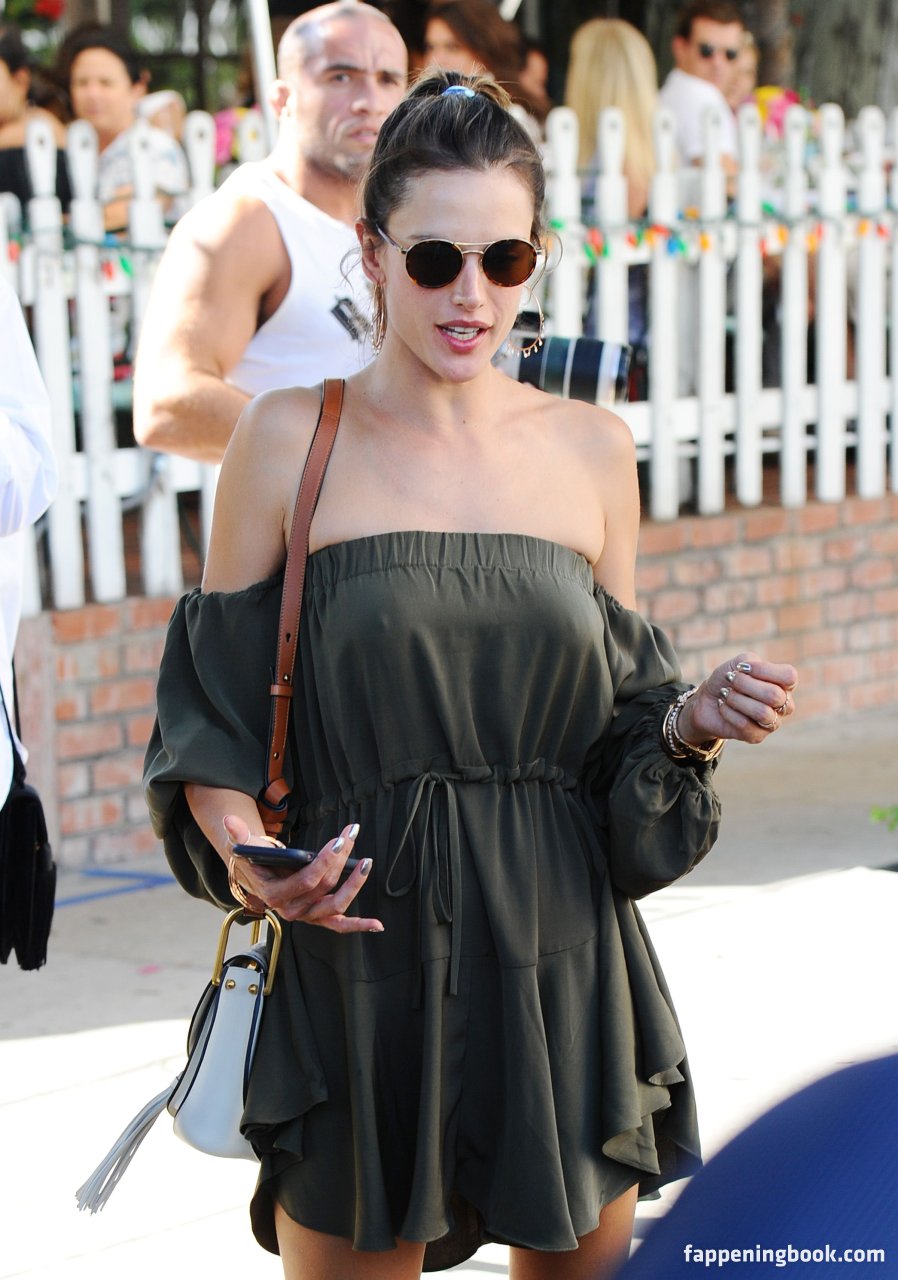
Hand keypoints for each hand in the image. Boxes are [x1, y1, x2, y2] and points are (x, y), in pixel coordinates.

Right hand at [223, 815, 383, 933]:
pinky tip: (378, 925)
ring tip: (367, 863)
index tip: (339, 841)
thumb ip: (238, 835)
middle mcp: (291, 910)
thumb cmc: (254, 859)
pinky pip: (339, 925)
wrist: (256, 876)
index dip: (325, 862)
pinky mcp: (318, 917)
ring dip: (355, 885)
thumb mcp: (244, 846)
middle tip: (350, 834)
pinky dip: (358, 925)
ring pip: (335, 905)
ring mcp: (306, 915)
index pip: (306, 881)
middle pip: (324, 887)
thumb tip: (229, 821)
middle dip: (341, 860)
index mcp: (274, 894)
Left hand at [679, 652, 797, 745]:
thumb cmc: (728, 679)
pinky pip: (745, 725)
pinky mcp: (757, 736)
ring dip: (737, 699)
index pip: (789, 676)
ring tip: (725, 694)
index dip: (764, 670)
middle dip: (745, 684)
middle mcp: (784, 704)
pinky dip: (728, 711)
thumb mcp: (738, 663)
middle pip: (774, 695)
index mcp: (784, 684)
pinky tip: (722, 706)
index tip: (741, 667)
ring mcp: (773, 722)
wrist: (707, 700)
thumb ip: (751, 662)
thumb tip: (751, 672)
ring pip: (762, 713)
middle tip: (729, 679)